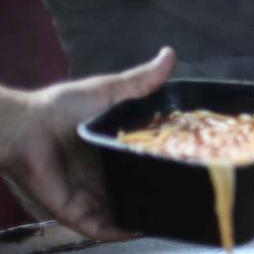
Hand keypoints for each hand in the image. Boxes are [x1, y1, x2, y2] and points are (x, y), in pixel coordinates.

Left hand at [0, 47, 175, 240]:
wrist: (26, 127)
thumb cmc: (62, 107)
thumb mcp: (110, 90)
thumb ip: (142, 80)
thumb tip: (171, 54)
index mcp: (114, 151)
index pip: (146, 164)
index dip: (169, 166)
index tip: (196, 165)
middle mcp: (106, 176)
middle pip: (138, 191)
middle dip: (160, 196)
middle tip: (190, 194)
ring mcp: (92, 196)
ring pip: (125, 213)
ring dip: (145, 216)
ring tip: (173, 215)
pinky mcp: (77, 211)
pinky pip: (102, 228)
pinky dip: (121, 231)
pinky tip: (140, 226)